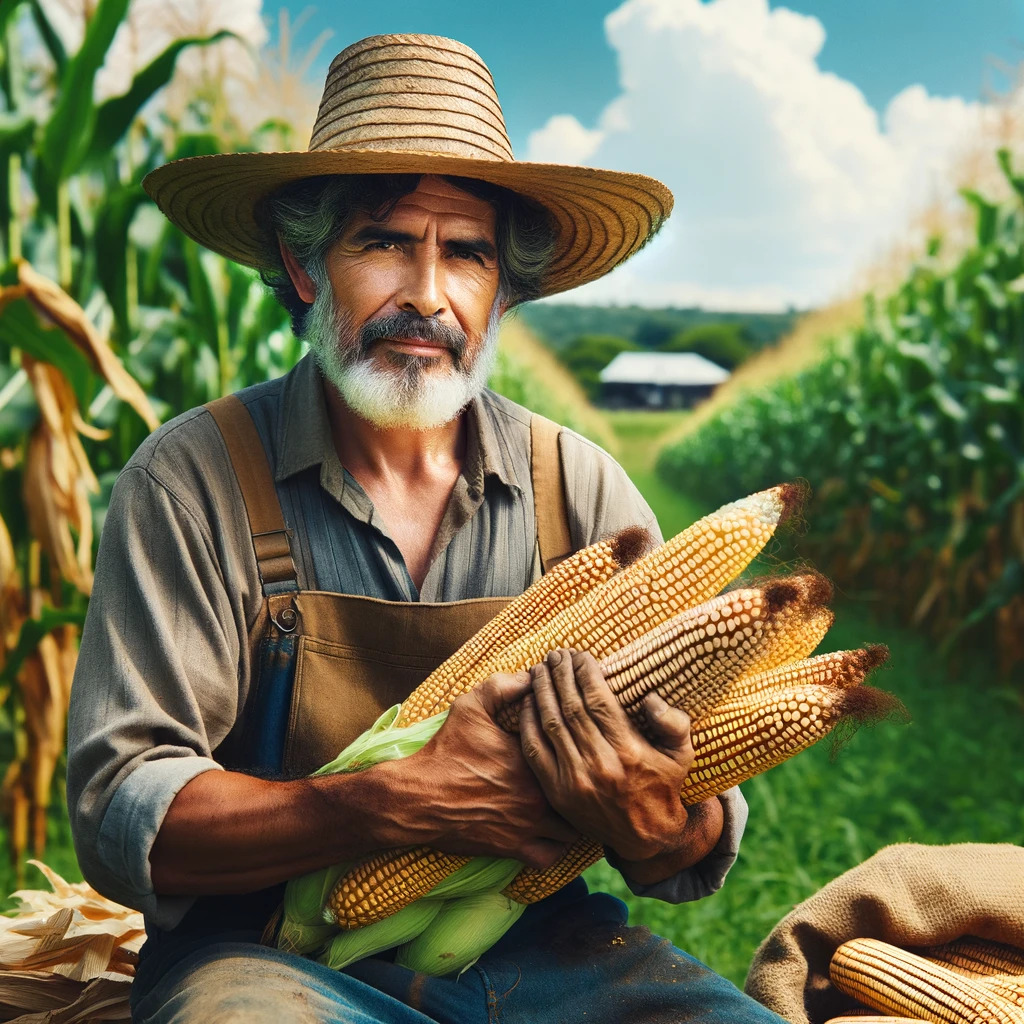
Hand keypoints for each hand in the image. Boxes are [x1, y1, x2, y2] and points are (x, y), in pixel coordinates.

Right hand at [395, 671, 575, 868]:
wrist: (418, 798)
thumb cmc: (445, 752)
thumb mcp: (470, 707)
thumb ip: (503, 687)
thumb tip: (532, 676)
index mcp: (533, 758)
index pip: (574, 751)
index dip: (581, 747)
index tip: (580, 744)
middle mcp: (537, 794)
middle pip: (581, 793)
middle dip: (584, 784)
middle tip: (583, 777)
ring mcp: (528, 825)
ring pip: (573, 829)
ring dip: (574, 818)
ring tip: (571, 806)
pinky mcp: (514, 849)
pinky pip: (551, 857)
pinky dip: (556, 849)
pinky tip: (552, 835)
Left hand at [517, 649, 719, 873]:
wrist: (645, 837)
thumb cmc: (663, 786)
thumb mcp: (682, 754)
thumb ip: (673, 723)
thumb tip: (650, 699)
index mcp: (628, 751)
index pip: (597, 700)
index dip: (585, 672)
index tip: (581, 655)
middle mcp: (599, 764)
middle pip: (570, 707)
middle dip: (560, 674)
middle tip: (556, 654)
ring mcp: (574, 779)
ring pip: (550, 724)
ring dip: (542, 691)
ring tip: (540, 668)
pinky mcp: (556, 791)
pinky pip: (534, 749)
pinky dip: (527, 722)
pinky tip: (528, 701)